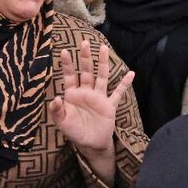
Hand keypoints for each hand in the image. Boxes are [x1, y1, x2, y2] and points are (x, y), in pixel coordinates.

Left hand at [50, 40, 135, 184]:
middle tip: (85, 42)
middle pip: (87, 71)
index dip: (67, 64)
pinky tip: (131, 73)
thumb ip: (57, 110)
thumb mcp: (61, 122)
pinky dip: (124, 84)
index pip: (70, 75)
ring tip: (104, 48)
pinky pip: (118, 93)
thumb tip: (56, 98)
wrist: (90, 145)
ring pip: (101, 77)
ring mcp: (99, 97)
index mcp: (73, 94)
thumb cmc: (74, 131)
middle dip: (86, 57)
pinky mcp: (109, 106)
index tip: (64, 51)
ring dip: (103, 63)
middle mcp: (86, 92)